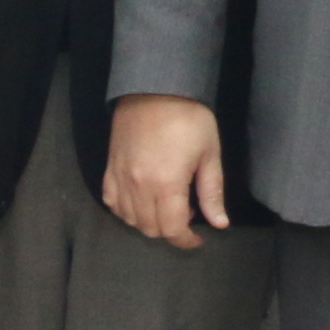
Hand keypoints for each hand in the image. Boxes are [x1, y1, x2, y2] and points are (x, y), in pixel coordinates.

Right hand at [104, 94, 228, 249]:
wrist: (154, 89)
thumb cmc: (188, 118)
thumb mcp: (209, 154)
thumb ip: (212, 192)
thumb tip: (220, 223)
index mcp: (167, 184)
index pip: (172, 229)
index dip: (186, 240)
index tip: (198, 239)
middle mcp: (139, 186)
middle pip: (150, 228)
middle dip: (171, 231)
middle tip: (187, 216)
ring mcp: (120, 177)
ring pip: (130, 219)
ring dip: (149, 222)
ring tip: (166, 206)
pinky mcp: (110, 168)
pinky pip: (112, 203)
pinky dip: (126, 211)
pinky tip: (141, 201)